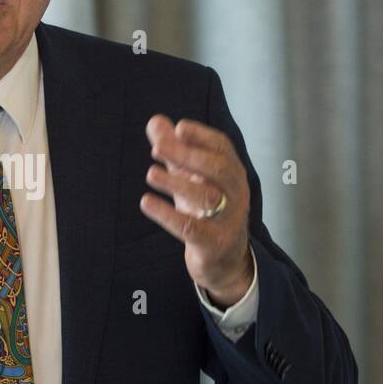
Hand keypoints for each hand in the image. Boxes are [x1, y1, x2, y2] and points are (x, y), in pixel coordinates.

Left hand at [140, 114, 252, 306]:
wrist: (225, 261)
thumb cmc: (206, 212)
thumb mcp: (190, 180)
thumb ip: (174, 151)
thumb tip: (155, 122)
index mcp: (232, 173)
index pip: (222, 148)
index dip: (201, 136)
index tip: (179, 128)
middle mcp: (236, 193)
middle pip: (218, 168)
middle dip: (187, 155)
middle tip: (157, 148)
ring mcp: (228, 219)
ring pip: (207, 196)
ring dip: (176, 183)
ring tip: (150, 174)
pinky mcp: (215, 244)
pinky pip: (191, 228)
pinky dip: (167, 214)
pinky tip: (146, 202)